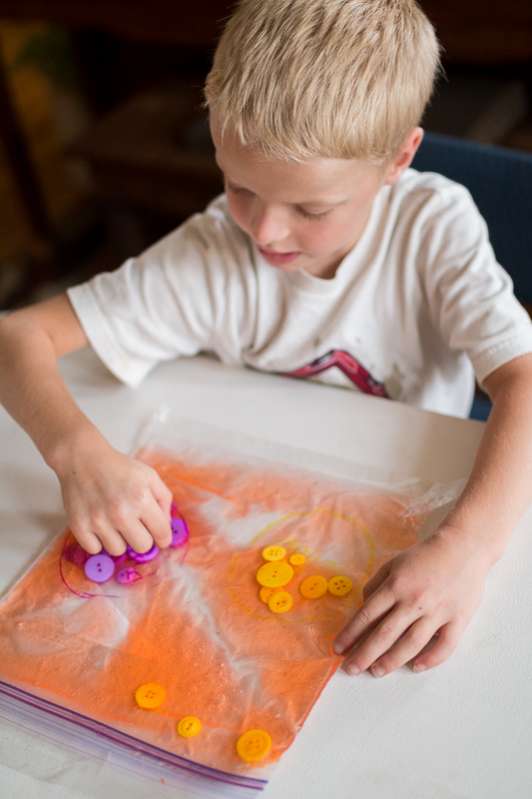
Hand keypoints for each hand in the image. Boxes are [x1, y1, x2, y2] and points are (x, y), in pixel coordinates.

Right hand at [54, 429, 172, 555]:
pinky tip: (99, 525)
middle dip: (142, 538)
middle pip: (142, 547)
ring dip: (119, 539)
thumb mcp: (149, 476)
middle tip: (135, 527)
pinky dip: (97, 541)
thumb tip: (165, 526)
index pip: (161, 533)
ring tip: (114, 523)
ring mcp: (98, 521)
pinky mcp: (79, 527)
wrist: (83, 459)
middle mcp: (120, 513)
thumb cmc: (119, 467)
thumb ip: (164, 499)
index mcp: (141, 499)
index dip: (163, 537)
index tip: (160, 537)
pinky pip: (94, 549)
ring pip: (118, 551)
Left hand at [333, 526, 490, 675]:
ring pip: (411, 644)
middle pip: (384, 634)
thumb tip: (364, 608)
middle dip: (364, 654)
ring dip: (391, 661)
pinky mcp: (458, 620)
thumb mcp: (394, 564)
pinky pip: (444, 646)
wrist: (463, 548)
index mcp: (396, 585)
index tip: (338, 648)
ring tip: (376, 671)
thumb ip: (376, 585)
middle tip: (351, 669)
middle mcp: (414, 601)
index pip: (367, 615)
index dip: (350, 634)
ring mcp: (437, 612)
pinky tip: (415, 667)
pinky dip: (429, 659)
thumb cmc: (425, 557)